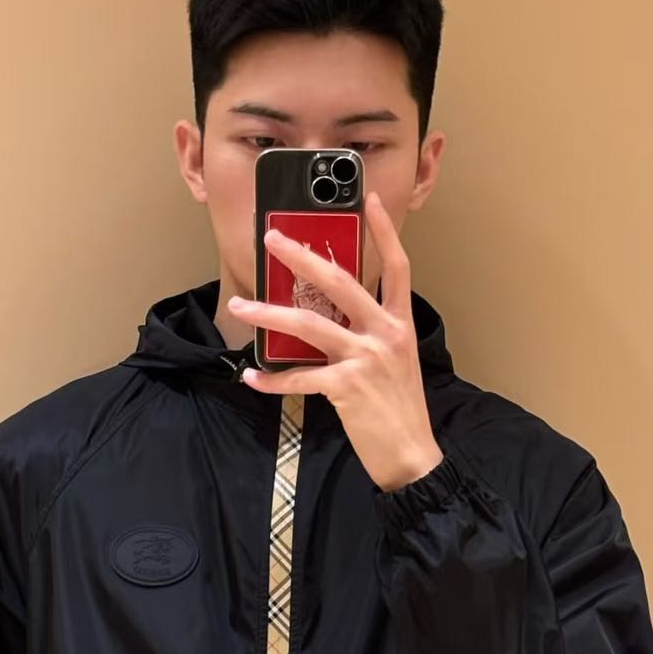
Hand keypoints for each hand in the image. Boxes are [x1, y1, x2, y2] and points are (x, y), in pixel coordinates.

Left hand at [228, 190, 444, 493]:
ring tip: (240, 307)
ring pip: (308, 325)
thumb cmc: (400, 408)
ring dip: (268, 314)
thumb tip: (331, 317)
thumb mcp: (396, 361)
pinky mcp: (348, 387)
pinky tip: (251, 376)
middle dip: (302, 257)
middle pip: (341, 282)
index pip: (396, 266)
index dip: (383, 232)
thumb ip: (371, 333)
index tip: (367, 200)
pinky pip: (299, 377)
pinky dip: (272, 379)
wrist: (411, 454)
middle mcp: (385, 333)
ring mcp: (366, 358)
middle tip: (273, 239)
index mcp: (399, 323)